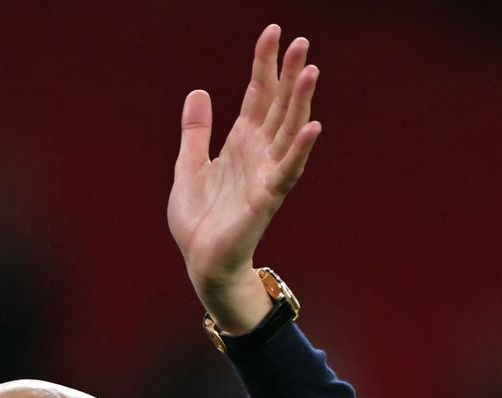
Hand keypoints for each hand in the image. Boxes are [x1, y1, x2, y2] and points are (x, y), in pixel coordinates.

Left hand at [169, 24, 321, 331]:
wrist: (201, 262)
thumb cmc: (199, 220)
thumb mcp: (188, 166)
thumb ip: (195, 131)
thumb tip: (198, 91)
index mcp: (240, 142)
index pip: (257, 94)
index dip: (264, 64)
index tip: (273, 32)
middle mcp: (259, 153)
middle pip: (278, 105)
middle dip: (289, 73)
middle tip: (302, 41)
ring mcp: (266, 174)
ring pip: (288, 131)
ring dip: (301, 101)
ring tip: (310, 71)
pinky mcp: (267, 199)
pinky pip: (288, 170)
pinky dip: (301, 148)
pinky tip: (313, 125)